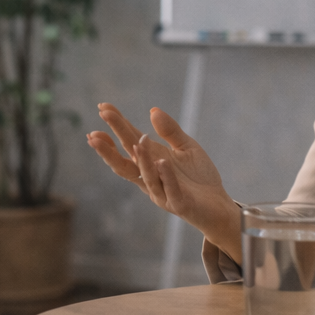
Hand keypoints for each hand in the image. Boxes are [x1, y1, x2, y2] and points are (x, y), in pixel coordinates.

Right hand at [87, 103, 241, 256]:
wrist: (219, 206)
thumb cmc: (199, 178)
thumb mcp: (186, 147)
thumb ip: (170, 131)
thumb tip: (153, 111)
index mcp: (151, 162)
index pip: (129, 142)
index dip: (116, 126)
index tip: (103, 108)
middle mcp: (151, 178)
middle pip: (125, 163)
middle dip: (109, 150)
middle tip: (94, 134)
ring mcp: (163, 193)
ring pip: (146, 177)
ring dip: (141, 159)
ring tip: (137, 141)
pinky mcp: (179, 204)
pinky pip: (171, 189)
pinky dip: (166, 176)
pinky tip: (162, 162)